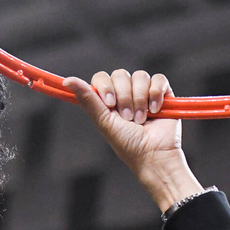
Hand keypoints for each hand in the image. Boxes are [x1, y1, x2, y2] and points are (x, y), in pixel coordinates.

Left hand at [63, 70, 203, 211]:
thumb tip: (67, 81)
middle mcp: (125, 93)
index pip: (102, 77)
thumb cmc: (127, 143)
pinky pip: (158, 79)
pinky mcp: (163, 93)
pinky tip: (155, 110)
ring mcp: (144, 92)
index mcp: (108, 99)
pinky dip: (155, 94)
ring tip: (141, 119)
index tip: (110, 104)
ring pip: (140, 76)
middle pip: (120, 75)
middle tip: (128, 117)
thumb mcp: (103, 121)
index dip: (105, 87)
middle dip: (124, 97)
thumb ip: (88, 99)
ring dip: (139, 99)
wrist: (153, 154)